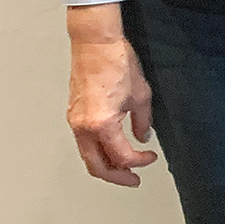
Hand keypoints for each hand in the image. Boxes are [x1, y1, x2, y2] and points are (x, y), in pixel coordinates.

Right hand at [65, 4, 156, 186]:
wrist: (95, 43)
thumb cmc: (118, 63)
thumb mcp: (141, 94)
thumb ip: (143, 121)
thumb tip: (143, 137)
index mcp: (102, 125)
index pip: (121, 156)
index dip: (139, 161)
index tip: (151, 158)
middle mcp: (83, 128)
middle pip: (96, 166)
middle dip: (116, 176)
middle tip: (134, 180)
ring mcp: (75, 122)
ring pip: (87, 156)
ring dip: (105, 165)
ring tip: (124, 168)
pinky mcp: (73, 115)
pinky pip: (83, 143)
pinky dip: (97, 151)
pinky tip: (112, 148)